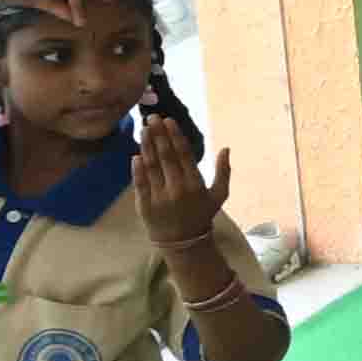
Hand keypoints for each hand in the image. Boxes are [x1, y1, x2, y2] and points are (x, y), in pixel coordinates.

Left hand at [129, 83, 234, 256]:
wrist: (183, 242)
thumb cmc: (202, 214)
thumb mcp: (219, 195)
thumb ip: (223, 171)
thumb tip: (226, 148)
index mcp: (195, 184)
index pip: (184, 154)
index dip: (175, 136)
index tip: (168, 120)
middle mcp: (177, 188)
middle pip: (165, 156)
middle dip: (158, 134)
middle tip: (152, 118)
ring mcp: (159, 197)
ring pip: (151, 166)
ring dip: (146, 146)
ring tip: (143, 130)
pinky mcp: (145, 204)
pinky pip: (140, 183)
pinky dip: (137, 168)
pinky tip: (136, 154)